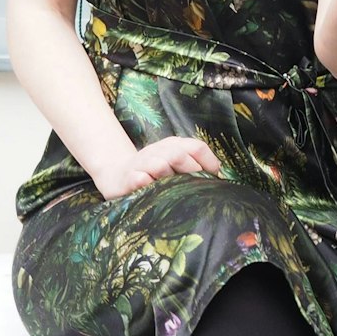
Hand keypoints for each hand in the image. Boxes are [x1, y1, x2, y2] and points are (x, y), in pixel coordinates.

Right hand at [93, 136, 221, 199]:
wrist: (117, 174)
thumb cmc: (153, 172)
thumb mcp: (174, 162)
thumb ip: (194, 165)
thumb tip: (219, 176)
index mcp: (173, 145)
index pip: (196, 147)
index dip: (209, 162)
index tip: (215, 178)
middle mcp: (158, 150)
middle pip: (180, 155)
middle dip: (190, 171)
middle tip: (195, 187)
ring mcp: (142, 163)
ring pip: (160, 165)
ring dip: (169, 178)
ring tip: (174, 190)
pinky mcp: (129, 178)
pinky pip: (140, 179)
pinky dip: (148, 184)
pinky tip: (153, 191)